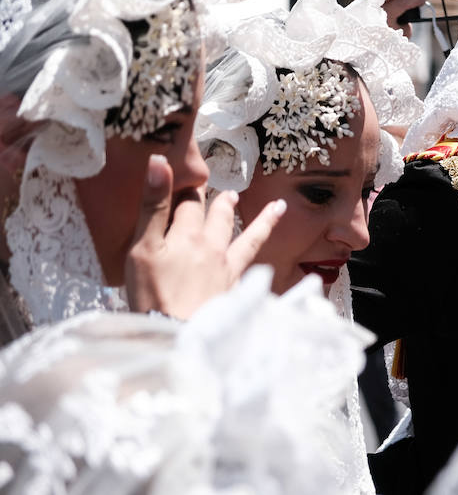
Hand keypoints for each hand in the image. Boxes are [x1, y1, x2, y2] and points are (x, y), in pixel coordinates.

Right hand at [124, 155, 284, 319]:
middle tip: (231, 193)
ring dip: (261, 221)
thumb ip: (153, 206)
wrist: (181, 334)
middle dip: (223, 203)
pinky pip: (253, 271)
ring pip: (248, 238)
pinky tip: (270, 265)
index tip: (191, 177)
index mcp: (188, 235)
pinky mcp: (234, 292)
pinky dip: (263, 265)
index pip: (188, 203)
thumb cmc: (153, 294)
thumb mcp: (143, 248)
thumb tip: (160, 161)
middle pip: (219, 218)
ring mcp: (227, 270)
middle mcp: (213, 248)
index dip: (188, 188)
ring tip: (277, 208)